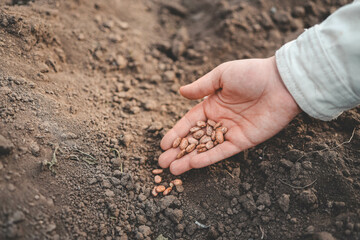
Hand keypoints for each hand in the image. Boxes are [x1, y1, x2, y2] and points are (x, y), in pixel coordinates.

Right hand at [159, 56, 300, 174]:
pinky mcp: (244, 141)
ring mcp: (231, 132)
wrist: (281, 82)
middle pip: (195, 139)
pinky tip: (193, 164)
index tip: (163, 144)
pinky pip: (223, 152)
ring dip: (189, 159)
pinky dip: (208, 158)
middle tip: (162, 163)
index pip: (189, 122)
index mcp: (212, 104)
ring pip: (206, 148)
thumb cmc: (251, 74)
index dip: (176, 133)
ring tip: (173, 169)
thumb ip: (201, 86)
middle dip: (178, 151)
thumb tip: (180, 92)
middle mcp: (220, 120)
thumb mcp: (222, 75)